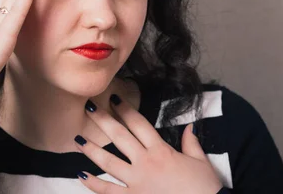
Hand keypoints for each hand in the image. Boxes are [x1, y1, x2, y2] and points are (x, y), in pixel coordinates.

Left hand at [75, 94, 222, 193]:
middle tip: (89, 107)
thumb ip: (192, 143)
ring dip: (92, 150)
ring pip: (109, 162)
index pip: (139, 124)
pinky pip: (109, 191)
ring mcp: (137, 182)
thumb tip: (190, 127)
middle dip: (103, 120)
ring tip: (77, 140)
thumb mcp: (201, 162)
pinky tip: (80, 175)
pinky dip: (93, 184)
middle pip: (120, 137)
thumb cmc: (204, 189)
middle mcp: (146, 163)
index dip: (125, 109)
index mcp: (161, 151)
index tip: (112, 98)